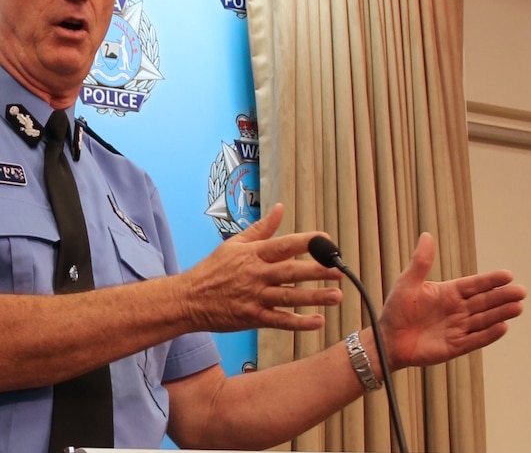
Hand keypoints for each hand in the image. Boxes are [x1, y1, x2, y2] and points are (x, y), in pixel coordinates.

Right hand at [181, 203, 342, 332]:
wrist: (188, 299)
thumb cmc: (212, 270)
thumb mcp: (234, 244)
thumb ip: (261, 229)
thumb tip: (280, 208)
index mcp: (252, 254)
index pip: (283, 245)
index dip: (306, 242)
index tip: (326, 240)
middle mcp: (255, 275)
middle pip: (291, 272)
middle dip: (318, 271)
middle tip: (341, 271)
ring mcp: (254, 297)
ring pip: (289, 297)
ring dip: (314, 297)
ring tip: (337, 296)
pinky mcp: (252, 318)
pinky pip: (279, 321)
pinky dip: (299, 323)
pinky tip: (318, 321)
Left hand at [379, 232, 525, 369]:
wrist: (387, 340)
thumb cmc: (396, 310)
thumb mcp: (407, 282)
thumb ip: (421, 262)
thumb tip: (426, 234)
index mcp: (448, 293)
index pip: (474, 285)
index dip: (490, 280)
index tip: (508, 275)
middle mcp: (457, 309)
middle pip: (484, 302)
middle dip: (502, 296)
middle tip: (521, 291)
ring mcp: (458, 328)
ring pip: (484, 319)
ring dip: (501, 314)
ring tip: (518, 307)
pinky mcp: (455, 346)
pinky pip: (475, 339)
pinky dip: (489, 334)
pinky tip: (503, 327)